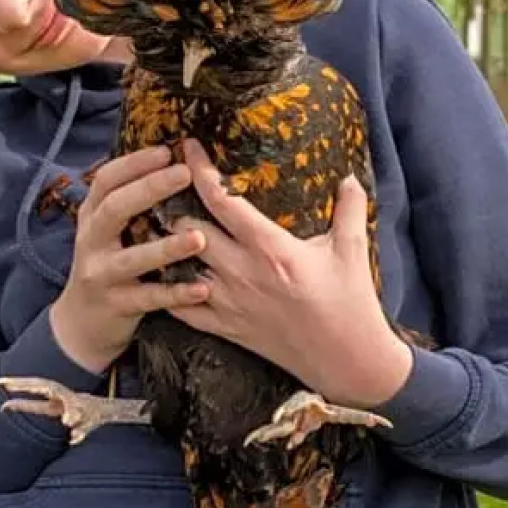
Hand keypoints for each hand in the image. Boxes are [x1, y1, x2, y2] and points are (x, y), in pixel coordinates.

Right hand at [49, 146, 210, 374]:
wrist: (82, 322)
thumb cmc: (107, 263)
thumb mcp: (106, 229)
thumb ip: (129, 201)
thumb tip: (168, 159)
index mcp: (92, 215)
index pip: (106, 180)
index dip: (134, 163)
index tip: (166, 150)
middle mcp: (91, 240)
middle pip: (116, 209)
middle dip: (149, 189)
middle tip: (184, 173)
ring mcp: (101, 274)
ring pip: (133, 258)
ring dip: (167, 247)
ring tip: (199, 237)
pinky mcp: (116, 305)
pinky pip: (149, 298)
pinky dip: (176, 294)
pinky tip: (202, 288)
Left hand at [168, 140, 413, 408]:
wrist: (347, 361)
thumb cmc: (351, 303)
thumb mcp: (352, 250)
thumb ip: (349, 208)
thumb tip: (348, 175)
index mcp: (271, 248)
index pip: (223, 200)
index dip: (200, 169)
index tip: (188, 145)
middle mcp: (242, 273)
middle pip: (188, 228)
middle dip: (174, 202)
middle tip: (167, 183)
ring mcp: (229, 303)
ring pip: (177, 265)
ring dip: (167, 242)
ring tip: (155, 219)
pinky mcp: (226, 328)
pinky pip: (181, 306)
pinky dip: (167, 286)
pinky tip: (159, 269)